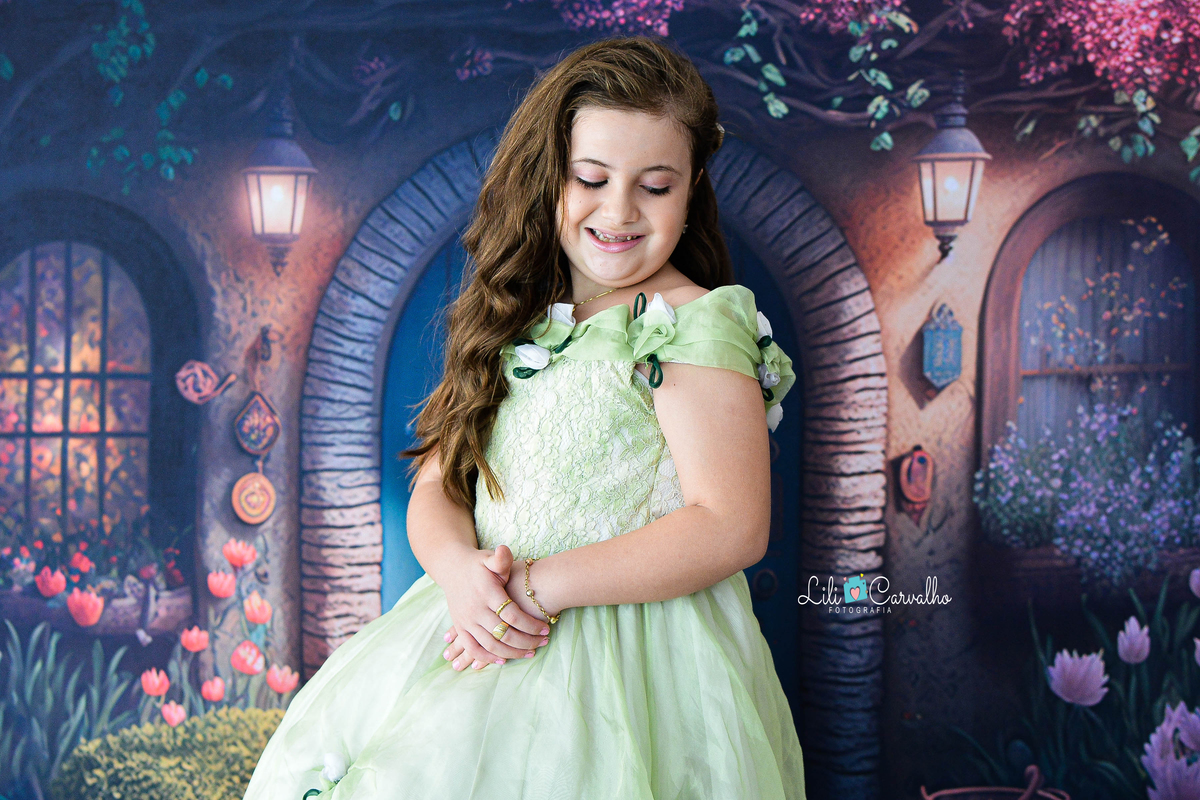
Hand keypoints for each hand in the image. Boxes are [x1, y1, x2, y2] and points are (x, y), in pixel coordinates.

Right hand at [437, 545, 549, 670]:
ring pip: (491, 645)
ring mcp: (466, 621)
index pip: (512, 615)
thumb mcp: (490, 558)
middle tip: (544, 642)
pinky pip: (473, 648)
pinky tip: (504, 661)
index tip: (546, 628)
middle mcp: (475, 610)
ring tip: (531, 652)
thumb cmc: (478, 564)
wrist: (451, 568)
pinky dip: (488, 658)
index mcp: (486, 593)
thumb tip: (505, 550)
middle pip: (504, 634)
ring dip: (513, 652)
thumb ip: (501, 558)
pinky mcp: (460, 627)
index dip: (531, 625)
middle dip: (527, 641)